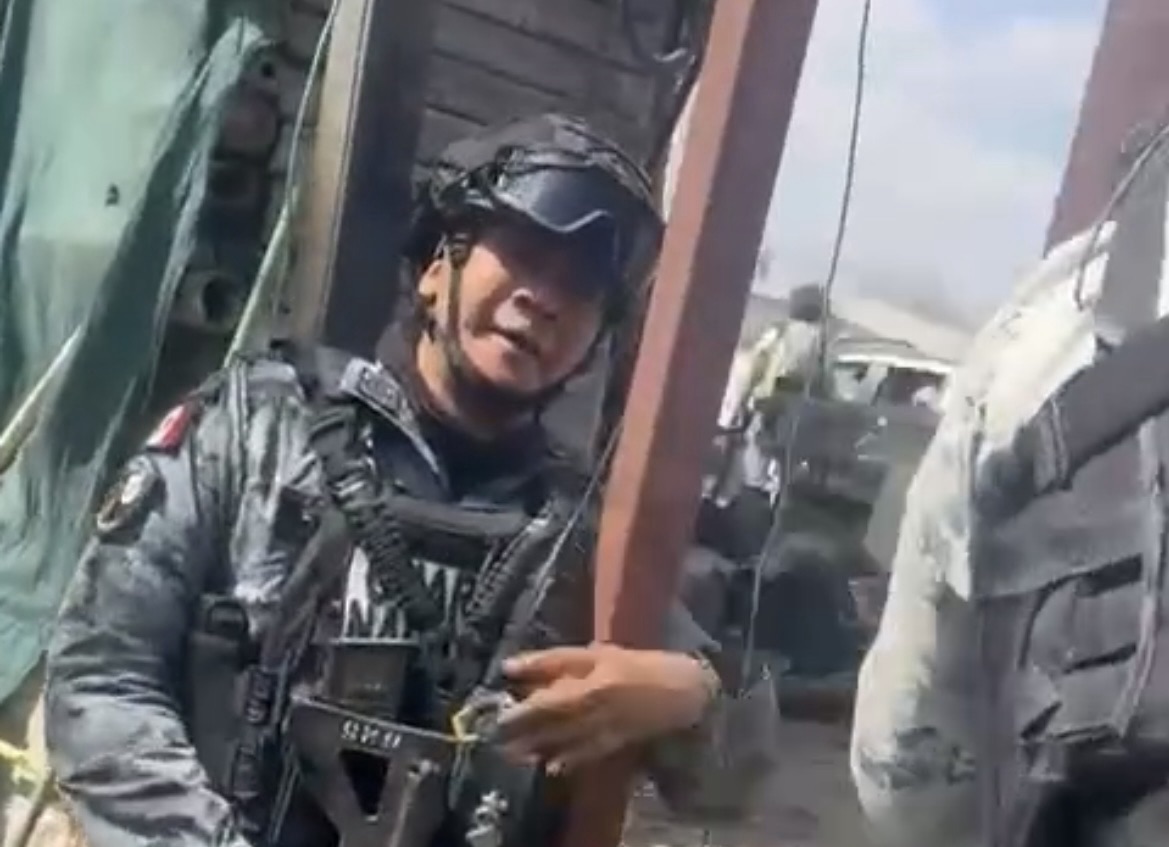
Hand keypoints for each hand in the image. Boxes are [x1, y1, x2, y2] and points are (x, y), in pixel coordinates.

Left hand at [495, 644, 716, 774]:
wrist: (686, 690)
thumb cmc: (639, 665)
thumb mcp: (599, 654)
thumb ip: (554, 661)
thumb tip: (510, 666)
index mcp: (593, 674)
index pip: (551, 684)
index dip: (524, 696)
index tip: (500, 704)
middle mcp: (598, 700)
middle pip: (554, 713)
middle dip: (524, 725)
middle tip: (499, 734)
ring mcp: (609, 723)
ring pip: (566, 736)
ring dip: (538, 745)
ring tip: (514, 752)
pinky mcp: (618, 742)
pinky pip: (588, 752)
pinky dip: (569, 759)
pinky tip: (551, 765)